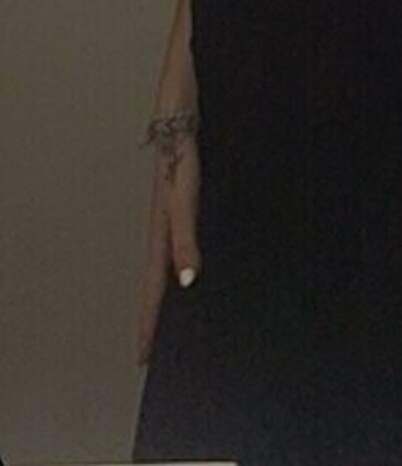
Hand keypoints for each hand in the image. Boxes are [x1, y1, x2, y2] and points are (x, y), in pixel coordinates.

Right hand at [136, 131, 200, 367]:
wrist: (181, 108)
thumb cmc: (181, 151)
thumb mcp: (183, 194)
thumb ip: (185, 235)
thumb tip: (188, 280)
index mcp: (161, 231)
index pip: (154, 287)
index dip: (150, 321)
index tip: (142, 357)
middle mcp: (165, 226)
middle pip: (158, 280)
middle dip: (155, 315)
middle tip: (152, 351)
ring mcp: (174, 213)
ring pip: (169, 264)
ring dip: (168, 293)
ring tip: (171, 320)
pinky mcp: (187, 199)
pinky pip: (183, 243)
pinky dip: (184, 264)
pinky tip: (196, 269)